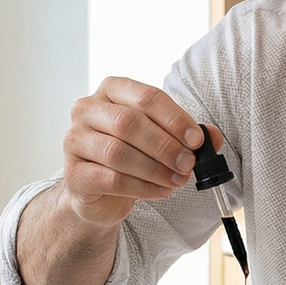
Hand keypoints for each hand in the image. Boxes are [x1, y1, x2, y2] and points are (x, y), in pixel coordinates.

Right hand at [61, 77, 221, 227]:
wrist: (100, 193)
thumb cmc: (132, 156)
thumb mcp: (161, 139)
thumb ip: (187, 135)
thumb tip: (212, 136)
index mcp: (111, 91)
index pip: (146, 96)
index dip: (175, 119)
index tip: (196, 140)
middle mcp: (87, 110)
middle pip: (129, 123)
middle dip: (165, 146)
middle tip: (188, 164)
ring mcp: (74, 140)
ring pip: (118, 153)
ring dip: (155, 169)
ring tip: (177, 180)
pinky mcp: (73, 173)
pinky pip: (110, 179)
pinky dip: (141, 187)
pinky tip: (160, 191)